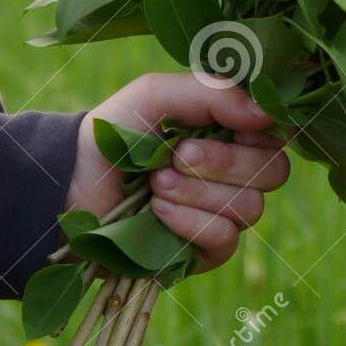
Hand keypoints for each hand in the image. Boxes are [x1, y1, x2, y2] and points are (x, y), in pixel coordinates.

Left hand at [67, 72, 289, 272]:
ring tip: (156, 184)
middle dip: (223, 163)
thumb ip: (211, 92)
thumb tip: (266, 113)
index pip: (278, 135)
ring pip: (250, 208)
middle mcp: (235, 174)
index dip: (260, 133)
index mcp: (230, 132)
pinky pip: (225, 240)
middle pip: (274, 172)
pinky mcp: (204, 252)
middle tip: (176, 155)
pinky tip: (158, 212)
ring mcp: (222, 215)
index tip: (229, 127)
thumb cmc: (111, 135)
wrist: (68, 187)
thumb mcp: (154, 95)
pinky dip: (191, 223)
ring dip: (198, 193)